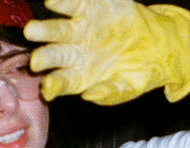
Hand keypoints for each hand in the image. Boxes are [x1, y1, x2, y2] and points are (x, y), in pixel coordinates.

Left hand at [24, 0, 189, 104]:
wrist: (157, 43)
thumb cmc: (138, 71)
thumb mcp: (129, 87)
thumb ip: (109, 92)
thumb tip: (89, 95)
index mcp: (79, 76)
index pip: (62, 81)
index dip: (54, 85)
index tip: (48, 87)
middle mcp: (74, 53)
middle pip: (54, 55)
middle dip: (43, 57)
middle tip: (35, 61)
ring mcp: (80, 29)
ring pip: (58, 29)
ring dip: (45, 29)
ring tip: (32, 30)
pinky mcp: (90, 7)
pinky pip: (74, 3)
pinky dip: (64, 2)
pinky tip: (53, 1)